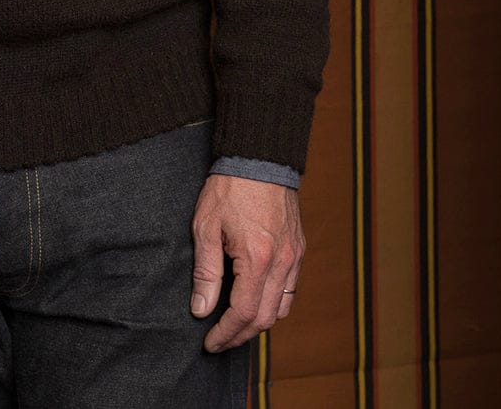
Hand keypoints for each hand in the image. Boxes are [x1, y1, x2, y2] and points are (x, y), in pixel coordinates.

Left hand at [189, 174, 303, 351]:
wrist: (259, 157)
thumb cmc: (229, 188)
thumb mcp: (206, 226)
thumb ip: (206, 272)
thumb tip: (201, 309)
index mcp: (257, 259)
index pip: (242, 313)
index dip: (225, 334)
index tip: (209, 343)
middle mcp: (282, 263)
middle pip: (264, 318)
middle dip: (240, 336)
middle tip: (219, 341)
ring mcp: (295, 257)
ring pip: (282, 309)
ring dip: (259, 323)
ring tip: (235, 326)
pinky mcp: (299, 249)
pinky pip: (290, 290)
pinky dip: (274, 304)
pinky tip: (255, 301)